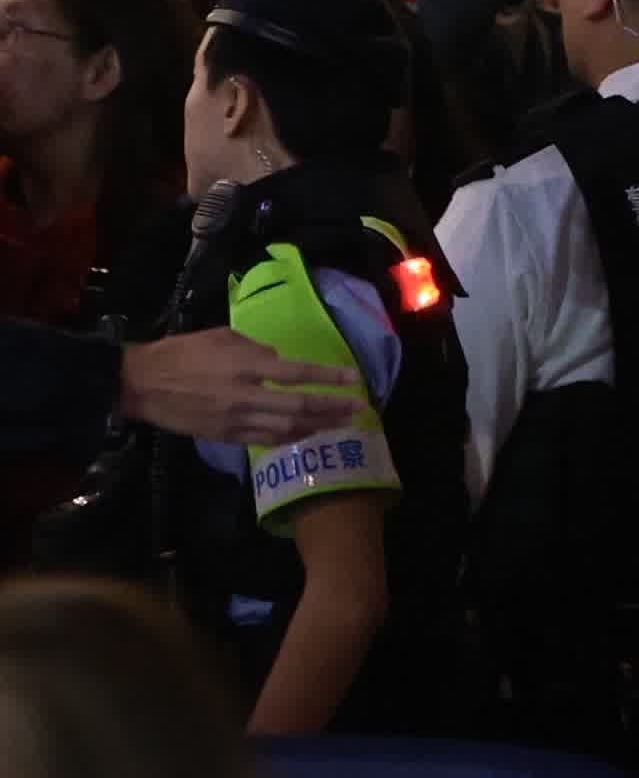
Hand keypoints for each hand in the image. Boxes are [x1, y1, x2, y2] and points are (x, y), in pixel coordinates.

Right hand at [119, 331, 356, 449]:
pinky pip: (262, 440)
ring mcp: (233, 420)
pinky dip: (287, 438)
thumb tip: (279, 361)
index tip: (355, 380)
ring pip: (284, 429)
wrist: (141, 384)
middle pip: (298, 407)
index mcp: (246, 366)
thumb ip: (256, 349)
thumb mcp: (224, 337)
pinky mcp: (222, 436)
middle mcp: (245, 396)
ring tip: (340, 426)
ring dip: (315, 427)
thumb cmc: (183, 352)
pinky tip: (304, 435)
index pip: (298, 373)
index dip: (329, 378)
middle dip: (331, 409)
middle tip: (359, 410)